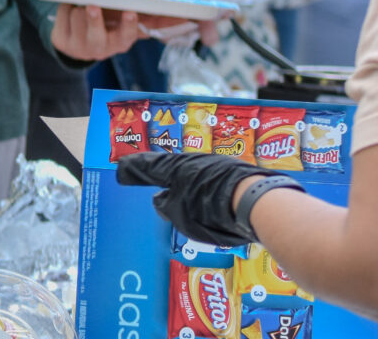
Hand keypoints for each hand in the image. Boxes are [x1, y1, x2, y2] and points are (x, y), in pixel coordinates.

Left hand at [49, 4, 143, 60]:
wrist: (78, 43)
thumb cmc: (109, 27)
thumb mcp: (126, 24)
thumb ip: (150, 18)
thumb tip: (182, 16)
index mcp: (119, 43)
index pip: (126, 36)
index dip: (127, 25)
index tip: (130, 12)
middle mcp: (100, 49)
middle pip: (95, 34)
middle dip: (94, 19)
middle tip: (93, 6)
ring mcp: (78, 46)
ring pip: (77, 16)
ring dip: (80, 4)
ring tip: (84, 3)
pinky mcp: (61, 41)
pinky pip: (62, 13)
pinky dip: (67, 5)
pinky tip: (72, 7)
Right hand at [115, 151, 281, 246]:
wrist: (256, 201)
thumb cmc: (209, 209)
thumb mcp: (179, 215)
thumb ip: (165, 207)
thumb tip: (161, 199)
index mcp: (174, 168)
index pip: (146, 167)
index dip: (132, 170)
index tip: (121, 171)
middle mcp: (193, 161)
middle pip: (170, 168)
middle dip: (159, 174)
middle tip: (146, 177)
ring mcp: (215, 166)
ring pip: (192, 174)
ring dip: (183, 182)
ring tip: (177, 194)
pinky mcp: (234, 175)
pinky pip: (210, 181)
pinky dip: (203, 189)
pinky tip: (206, 199)